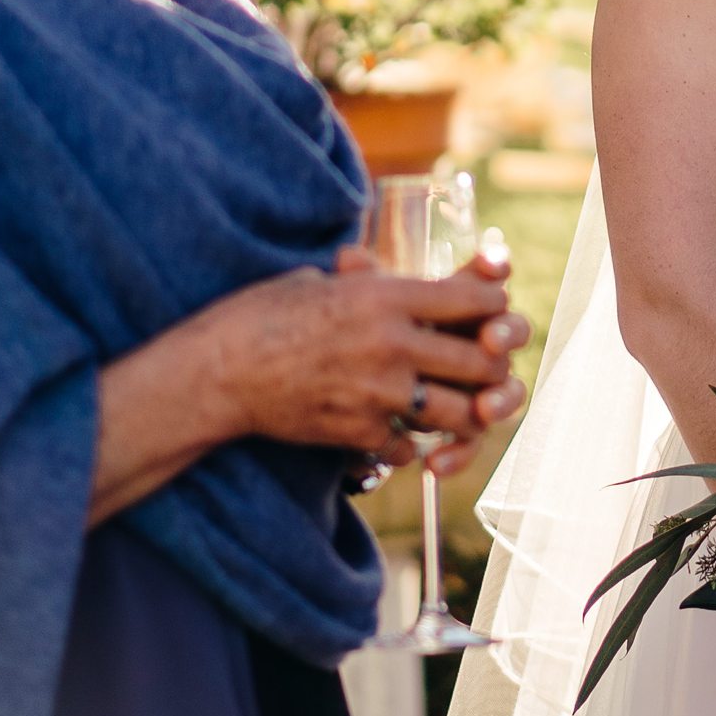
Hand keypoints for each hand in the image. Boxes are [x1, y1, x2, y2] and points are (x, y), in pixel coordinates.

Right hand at [204, 251, 529, 480]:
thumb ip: (367, 279)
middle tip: (488, 370)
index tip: (497, 312)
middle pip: (480, 361)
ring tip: (460, 410)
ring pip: (457, 413)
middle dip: (492, 367)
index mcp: (387, 296)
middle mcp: (393, 343)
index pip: (474, 299)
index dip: (495, 307)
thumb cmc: (263, 315)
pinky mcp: (359, 432)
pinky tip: (402, 436)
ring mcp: (379, 392)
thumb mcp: (322, 281)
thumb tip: (383, 269)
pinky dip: (411, 445)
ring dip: (463, 413)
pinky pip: (410, 446)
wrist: (218, 372)